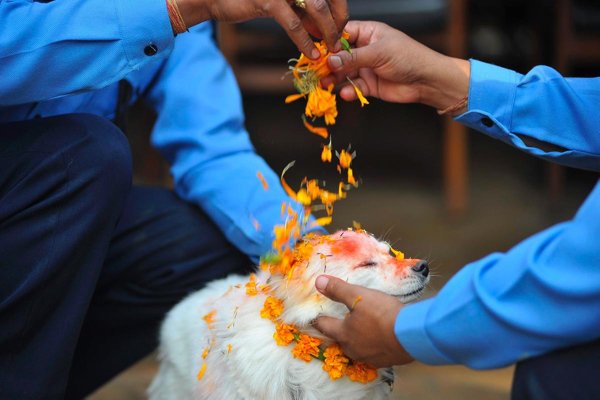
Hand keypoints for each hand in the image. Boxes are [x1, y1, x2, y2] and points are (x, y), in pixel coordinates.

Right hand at [177, 0, 347, 58]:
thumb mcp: (280, 4)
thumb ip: (301, 12)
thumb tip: (322, 28)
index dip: (339, 8)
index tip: (340, 28)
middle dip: (338, 20)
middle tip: (338, 41)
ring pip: (316, 7)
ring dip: (327, 31)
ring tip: (329, 48)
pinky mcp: (269, 1)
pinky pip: (294, 23)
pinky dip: (305, 40)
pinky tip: (310, 53)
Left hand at [313, 275, 413, 367]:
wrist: (412, 335)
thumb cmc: (382, 314)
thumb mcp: (359, 296)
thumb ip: (338, 290)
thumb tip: (318, 282)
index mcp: (344, 333)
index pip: (325, 326)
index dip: (319, 319)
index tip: (314, 317)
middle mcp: (353, 349)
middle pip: (340, 339)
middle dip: (339, 330)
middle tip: (339, 322)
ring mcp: (369, 357)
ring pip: (357, 347)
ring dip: (357, 339)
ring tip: (361, 329)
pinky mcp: (385, 361)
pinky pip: (374, 353)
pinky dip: (373, 345)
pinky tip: (380, 338)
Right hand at [323, 21, 469, 111]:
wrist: (426, 81)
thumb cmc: (408, 57)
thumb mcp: (378, 52)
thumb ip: (353, 57)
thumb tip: (331, 60)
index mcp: (368, 33)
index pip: (342, 34)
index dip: (329, 41)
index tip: (316, 49)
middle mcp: (365, 49)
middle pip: (340, 55)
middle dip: (328, 63)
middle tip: (316, 70)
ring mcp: (366, 68)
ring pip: (344, 73)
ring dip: (334, 78)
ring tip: (325, 83)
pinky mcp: (369, 85)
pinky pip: (353, 87)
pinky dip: (348, 90)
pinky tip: (346, 92)